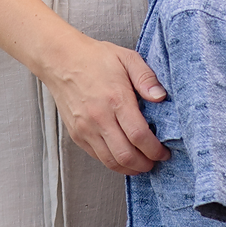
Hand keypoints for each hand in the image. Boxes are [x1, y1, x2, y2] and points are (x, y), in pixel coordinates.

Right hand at [42, 37, 170, 173]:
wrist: (61, 60)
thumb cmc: (95, 58)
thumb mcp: (127, 58)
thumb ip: (146, 77)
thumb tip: (161, 97)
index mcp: (116, 99)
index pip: (139, 135)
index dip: (155, 149)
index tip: (164, 152)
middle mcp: (99, 118)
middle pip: (126, 155)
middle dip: (145, 164)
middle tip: (156, 161)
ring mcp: (85, 128)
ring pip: (110, 161)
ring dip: (130, 168)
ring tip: (142, 163)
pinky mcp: (76, 134)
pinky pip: (97, 157)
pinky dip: (113, 162)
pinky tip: (124, 156)